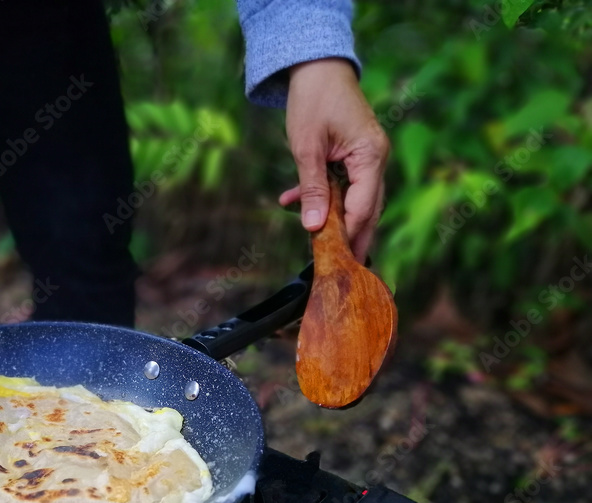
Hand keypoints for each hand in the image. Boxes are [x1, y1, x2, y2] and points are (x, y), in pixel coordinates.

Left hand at [280, 58, 388, 261]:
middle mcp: (375, 160)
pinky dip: (319, 196)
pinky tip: (290, 203)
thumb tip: (313, 227)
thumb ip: (311, 188)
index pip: (362, 208)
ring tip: (321, 250)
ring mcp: (367, 158)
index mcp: (370, 157)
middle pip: (366, 210)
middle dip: (351, 239)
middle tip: (341, 272)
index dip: (349, 237)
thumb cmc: (313, 99)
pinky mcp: (353, 156)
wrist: (316, 67)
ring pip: (353, 200)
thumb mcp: (306, 147)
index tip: (337, 263)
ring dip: (332, 220)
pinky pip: (341, 185)